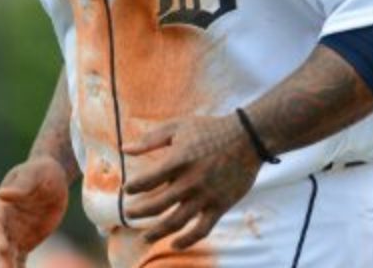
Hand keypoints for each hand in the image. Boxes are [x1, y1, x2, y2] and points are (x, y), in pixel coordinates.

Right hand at [0, 156, 69, 267]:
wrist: (51, 179)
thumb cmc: (41, 172)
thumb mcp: (33, 175)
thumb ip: (20, 187)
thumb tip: (2, 194)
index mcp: (1, 204)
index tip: (5, 248)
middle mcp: (3, 222)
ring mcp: (12, 233)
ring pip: (6, 255)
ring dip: (7, 267)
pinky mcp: (24, 242)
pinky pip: (18, 260)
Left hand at [122, 114, 261, 248]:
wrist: (248, 138)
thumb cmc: (209, 130)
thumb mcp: (177, 127)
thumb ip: (150, 140)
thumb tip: (124, 149)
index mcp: (177, 161)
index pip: (147, 180)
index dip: (133, 187)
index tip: (127, 189)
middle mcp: (190, 181)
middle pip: (157, 205)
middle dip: (139, 212)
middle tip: (128, 214)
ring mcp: (206, 196)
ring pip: (176, 221)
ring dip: (157, 232)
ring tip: (144, 237)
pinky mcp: (220, 206)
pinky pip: (202, 229)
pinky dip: (188, 240)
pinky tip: (175, 245)